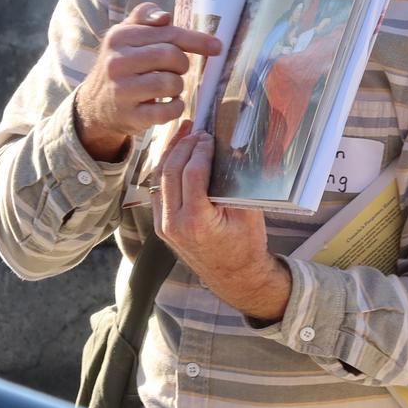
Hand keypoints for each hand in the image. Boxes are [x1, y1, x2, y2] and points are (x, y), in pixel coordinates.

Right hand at [74, 3, 220, 161]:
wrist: (95, 104)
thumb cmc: (121, 64)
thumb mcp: (125, 35)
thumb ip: (144, 17)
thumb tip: (165, 17)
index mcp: (119, 37)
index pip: (168, 33)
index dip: (196, 40)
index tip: (217, 47)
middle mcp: (117, 62)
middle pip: (171, 56)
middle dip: (182, 64)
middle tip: (177, 70)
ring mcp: (122, 91)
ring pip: (171, 83)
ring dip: (178, 86)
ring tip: (169, 87)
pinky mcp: (129, 116)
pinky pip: (167, 111)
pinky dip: (176, 107)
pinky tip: (170, 104)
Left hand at [152, 127, 289, 322]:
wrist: (235, 277)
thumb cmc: (246, 246)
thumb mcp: (249, 214)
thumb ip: (238, 183)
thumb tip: (233, 150)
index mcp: (197, 222)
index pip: (192, 174)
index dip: (200, 150)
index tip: (209, 136)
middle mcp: (174, 224)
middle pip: (170, 172)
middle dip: (183, 146)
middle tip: (197, 130)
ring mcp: (163, 226)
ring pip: (158, 179)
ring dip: (170, 153)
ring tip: (183, 134)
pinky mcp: (161, 225)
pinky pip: (158, 190)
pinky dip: (166, 169)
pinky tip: (176, 154)